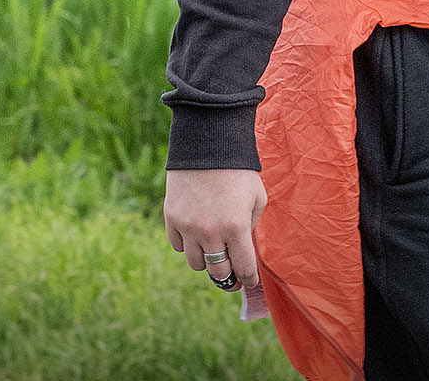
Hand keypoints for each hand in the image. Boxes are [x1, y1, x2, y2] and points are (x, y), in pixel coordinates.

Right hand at [164, 168, 266, 292]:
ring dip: (206, 260)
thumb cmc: (238, 171)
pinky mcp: (172, 218)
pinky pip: (178, 246)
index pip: (244, 268)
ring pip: (196, 264)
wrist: (207, 144)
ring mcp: (188, 227)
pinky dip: (188, 245)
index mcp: (236, 227)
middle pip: (218, 272)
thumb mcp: (257, 197)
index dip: (248, 279)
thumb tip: (243, 249)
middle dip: (228, 276)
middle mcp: (210, 232)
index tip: (249, 283)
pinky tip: (196, 234)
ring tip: (213, 250)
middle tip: (232, 274)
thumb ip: (252, 226)